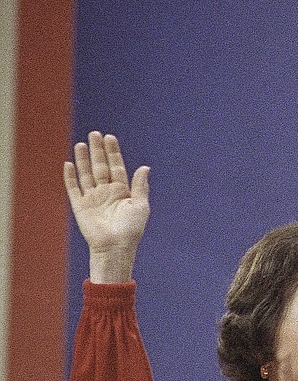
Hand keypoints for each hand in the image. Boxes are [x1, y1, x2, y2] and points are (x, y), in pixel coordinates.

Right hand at [63, 132, 150, 282]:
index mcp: (122, 191)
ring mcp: (93, 198)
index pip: (116, 166)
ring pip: (86, 174)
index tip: (110, 137)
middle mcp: (106, 192)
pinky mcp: (80, 206)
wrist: (115, 247)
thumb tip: (145, 166)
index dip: (113, 152)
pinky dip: (70, 177)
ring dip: (83, 159)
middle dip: (97, 150)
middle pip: (100, 166)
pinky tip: (68, 163)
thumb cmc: (131, 229)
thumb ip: (141, 186)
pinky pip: (74, 188)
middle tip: (94, 133)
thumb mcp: (140, 205)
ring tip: (80, 144)